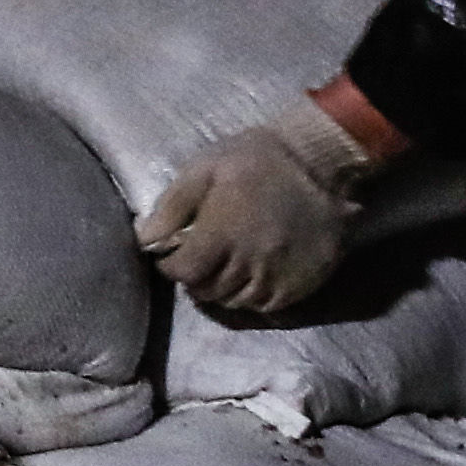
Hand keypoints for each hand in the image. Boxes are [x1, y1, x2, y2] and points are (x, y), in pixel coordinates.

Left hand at [139, 89, 376, 320]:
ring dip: (222, 289)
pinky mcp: (300, 283)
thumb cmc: (256, 160)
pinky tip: (250, 276)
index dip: (171, 266)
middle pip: (208, 290)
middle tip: (197, 261)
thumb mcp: (205, 168)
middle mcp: (248, 262)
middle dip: (195, 278)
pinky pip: (266, 305)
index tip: (172, 256)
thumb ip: (172, 206)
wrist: (320, 163)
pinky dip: (252, 296)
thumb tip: (144, 238)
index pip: (183, 272)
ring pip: (235, 301)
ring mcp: (277, 275)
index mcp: (221, 234)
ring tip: (222, 268)